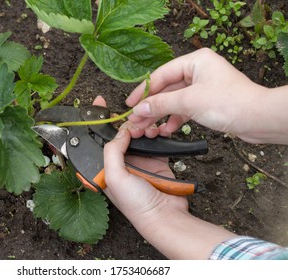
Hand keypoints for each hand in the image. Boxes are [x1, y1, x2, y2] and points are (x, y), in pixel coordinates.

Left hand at [93, 96, 187, 237]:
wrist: (165, 215)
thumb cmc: (136, 204)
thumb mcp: (114, 177)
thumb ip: (112, 151)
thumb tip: (120, 131)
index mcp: (106, 167)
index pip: (99, 139)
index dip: (99, 121)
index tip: (100, 102)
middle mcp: (121, 162)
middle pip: (121, 133)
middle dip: (127, 123)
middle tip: (134, 125)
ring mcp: (139, 160)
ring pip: (139, 134)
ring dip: (144, 128)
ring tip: (149, 132)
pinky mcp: (156, 160)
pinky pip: (155, 140)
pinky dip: (158, 133)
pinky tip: (159, 132)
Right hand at [127, 48, 272, 143]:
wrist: (258, 119)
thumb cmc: (229, 103)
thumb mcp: (189, 101)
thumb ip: (161, 104)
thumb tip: (138, 109)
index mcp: (195, 61)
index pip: (161, 75)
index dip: (143, 91)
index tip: (130, 104)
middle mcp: (198, 72)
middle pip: (166, 90)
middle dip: (151, 107)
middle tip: (135, 120)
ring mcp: (202, 88)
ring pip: (174, 102)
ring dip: (161, 116)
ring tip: (147, 129)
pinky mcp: (206, 102)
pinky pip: (184, 110)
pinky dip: (175, 120)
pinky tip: (166, 130)